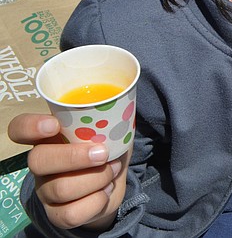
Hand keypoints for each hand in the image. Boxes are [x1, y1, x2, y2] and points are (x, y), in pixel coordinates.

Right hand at [7, 114, 126, 230]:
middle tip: (104, 153)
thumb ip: (109, 118)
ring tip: (113, 170)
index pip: (20, 128)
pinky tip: (106, 191)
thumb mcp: (111, 130)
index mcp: (49, 137)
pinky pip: (70, 214)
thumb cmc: (107, 148)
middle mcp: (41, 163)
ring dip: (97, 178)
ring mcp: (46, 190)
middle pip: (37, 160)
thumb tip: (122, 105)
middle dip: (75, 157)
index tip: (53, 125)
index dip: (30, 126)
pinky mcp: (57, 214)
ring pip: (61, 188)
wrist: (112, 185)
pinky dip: (96, 201)